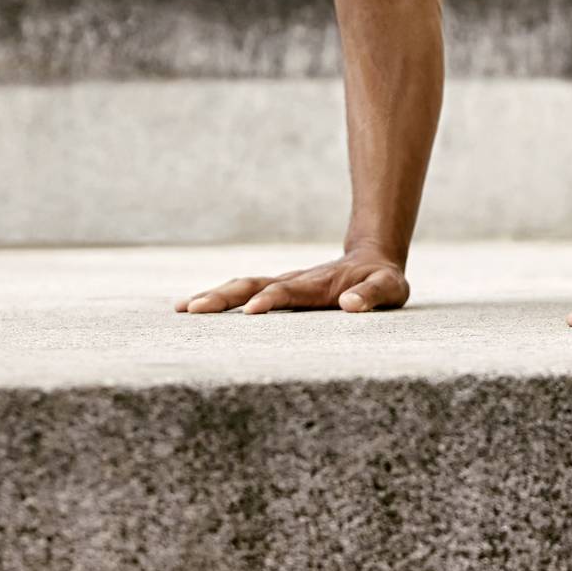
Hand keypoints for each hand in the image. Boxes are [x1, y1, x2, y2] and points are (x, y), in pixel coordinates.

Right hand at [177, 250, 408, 315]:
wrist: (372, 258)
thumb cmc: (382, 280)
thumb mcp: (389, 288)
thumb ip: (372, 295)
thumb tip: (350, 305)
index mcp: (318, 285)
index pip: (289, 292)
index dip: (270, 300)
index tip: (250, 312)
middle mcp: (294, 281)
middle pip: (252, 285)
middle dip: (223, 298)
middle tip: (192, 309)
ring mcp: (283, 284)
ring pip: (242, 286)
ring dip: (214, 297)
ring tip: (182, 309)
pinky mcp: (279, 290)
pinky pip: (244, 292)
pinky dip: (220, 299)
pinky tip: (194, 308)